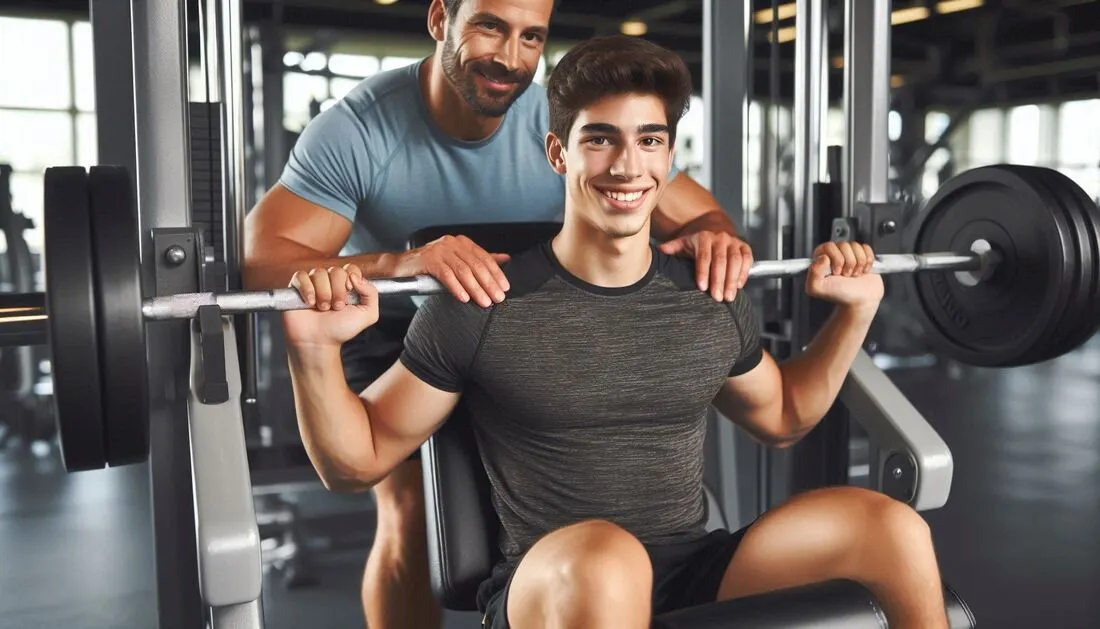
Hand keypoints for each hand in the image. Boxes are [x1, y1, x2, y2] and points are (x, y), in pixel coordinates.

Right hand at [282, 264, 379, 347]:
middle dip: (338, 291)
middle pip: (335, 271)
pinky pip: (301, 276)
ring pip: (318, 273)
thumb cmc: (341, 330)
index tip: (349, 292)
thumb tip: (356, 277)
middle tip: (335, 307)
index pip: (351, 269)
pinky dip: (307, 289)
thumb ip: (371, 293)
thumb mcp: (367, 315)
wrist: (319, 342)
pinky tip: (309, 303)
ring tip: (322, 308)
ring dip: (323, 293)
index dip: (351, 278)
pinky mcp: (297, 287)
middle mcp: (330, 282)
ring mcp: (313, 284)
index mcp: (347, 285)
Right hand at [394, 234, 510, 307]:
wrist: (400, 266)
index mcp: (461, 243)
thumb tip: (505, 259)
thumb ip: (479, 259)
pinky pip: (446, 275)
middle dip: (489, 283)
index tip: (504, 287)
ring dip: (476, 288)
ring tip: (484, 301)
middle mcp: (452, 243)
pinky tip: (464, 298)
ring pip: (463, 271)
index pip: (484, 257)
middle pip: (475, 265)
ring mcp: (440, 250)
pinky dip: (457, 287)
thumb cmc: (429, 266)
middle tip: (497, 298)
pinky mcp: (429, 259)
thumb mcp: (457, 260)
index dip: (496, 273)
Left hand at [659, 231, 753, 301]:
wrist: (715, 227)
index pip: (704, 257)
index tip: (702, 287)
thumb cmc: (698, 242)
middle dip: (719, 280)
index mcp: (704, 237)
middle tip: (717, 298)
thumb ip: (673, 247)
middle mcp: (720, 238)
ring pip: (735, 261)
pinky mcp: (744, 247)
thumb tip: (660, 251)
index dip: (703, 272)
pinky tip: (739, 286)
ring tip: (729, 296)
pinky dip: (744, 273)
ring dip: (732, 280)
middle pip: (721, 261)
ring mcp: (734, 242)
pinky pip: (747, 259)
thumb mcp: (684, 242)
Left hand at [805, 241, 883, 307]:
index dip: (835, 260)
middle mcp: (834, 253)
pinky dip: (867, 263)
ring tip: (853, 274)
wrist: (859, 302)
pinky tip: (862, 271)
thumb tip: (822, 257)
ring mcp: (849, 253)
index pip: (828, 246)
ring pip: (856, 247)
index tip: (836, 272)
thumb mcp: (817, 288)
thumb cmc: (839, 295)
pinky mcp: (863, 254)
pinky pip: (867, 249)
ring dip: (858, 264)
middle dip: (848, 263)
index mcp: (821, 258)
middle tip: (845, 275)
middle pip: (844, 245)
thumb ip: (813, 273)